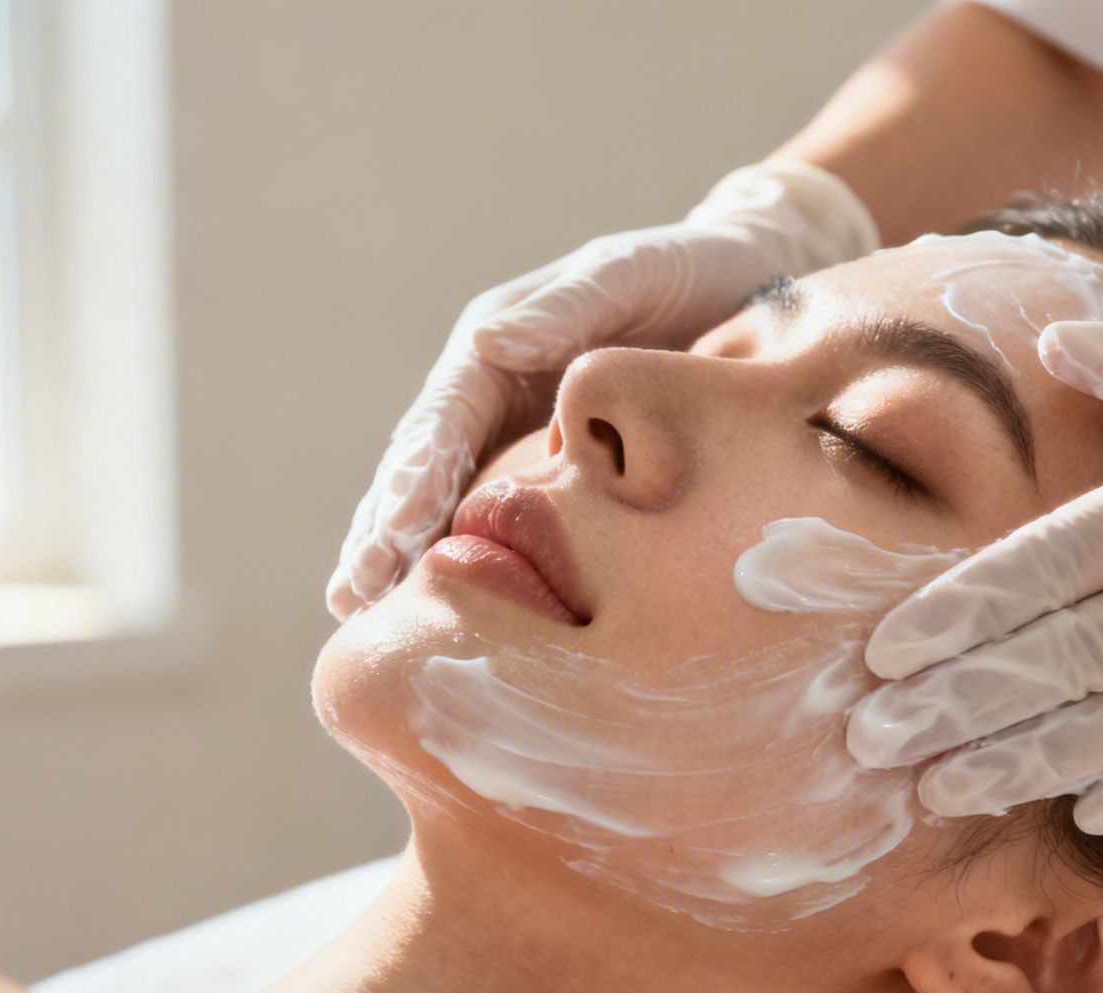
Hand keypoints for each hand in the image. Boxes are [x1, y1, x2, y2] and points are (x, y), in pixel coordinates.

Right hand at [326, 160, 879, 619]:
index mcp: (496, 345)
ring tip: (358, 612)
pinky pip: (493, 517)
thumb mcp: (631, 273)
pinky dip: (456, 557)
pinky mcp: (549, 469)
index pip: (441, 421)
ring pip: (442, 499)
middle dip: (382, 531)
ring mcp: (514, 433)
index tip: (393, 534)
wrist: (751, 278)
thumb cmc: (688, 269)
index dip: (412, 479)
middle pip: (422, 469)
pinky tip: (434, 608)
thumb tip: (493, 340)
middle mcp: (490, 390)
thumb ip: (568, 305)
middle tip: (351, 598)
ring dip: (398, 554)